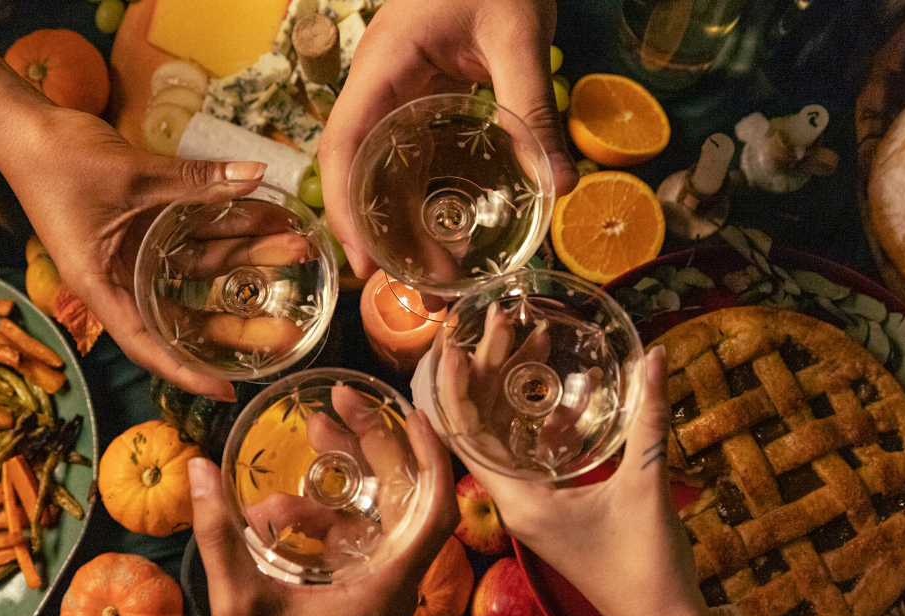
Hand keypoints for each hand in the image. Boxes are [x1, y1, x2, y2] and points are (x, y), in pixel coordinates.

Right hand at [0, 109, 268, 399]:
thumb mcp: (133, 175)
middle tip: (289, 330)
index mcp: (103, 286)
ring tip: (296, 249)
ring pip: (201, 269)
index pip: (149, 344)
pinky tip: (268, 220)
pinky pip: (196, 235)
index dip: (187, 372)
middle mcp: (123, 277)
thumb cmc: (59, 161)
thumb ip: (196, 180)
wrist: (27, 124)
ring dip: (247, 258)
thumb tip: (255, 173)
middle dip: (239, 321)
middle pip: (187, 314)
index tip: (227, 390)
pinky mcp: (148, 225)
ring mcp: (138, 252)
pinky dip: (229, 228)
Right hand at [190, 410, 456, 615]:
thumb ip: (219, 534)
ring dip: (342, 480)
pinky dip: (325, 517)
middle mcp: (393, 585)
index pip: (435, 512)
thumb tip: (197, 468)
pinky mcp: (358, 596)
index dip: (432, 458)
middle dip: (373, 447)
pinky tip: (279, 507)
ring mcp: (377, 591)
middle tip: (335, 407)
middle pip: (403, 499)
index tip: (413, 413)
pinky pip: (353, 540)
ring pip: (374, 517)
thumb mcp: (238, 602)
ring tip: (306, 441)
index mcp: (386, 587)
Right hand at [318, 0, 577, 277]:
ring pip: (386, 176)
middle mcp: (379, 90)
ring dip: (406, 230)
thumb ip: (532, 106)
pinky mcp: (423, 103)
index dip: (347, 210)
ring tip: (441, 281)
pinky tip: (451, 238)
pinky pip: (415, 162)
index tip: (367, 263)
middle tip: (423, 293)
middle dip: (383, 239)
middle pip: (360, 176)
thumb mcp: (517, 34)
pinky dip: (427, 205)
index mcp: (383, 70)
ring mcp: (398, 98)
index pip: (343, 147)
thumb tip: (561, 185)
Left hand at [447, 344, 712, 615]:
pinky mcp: (550, 508)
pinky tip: (568, 391)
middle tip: (501, 322)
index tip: (452, 344)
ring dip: (515, 392)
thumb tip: (656, 356)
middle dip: (489, 372)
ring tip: (529, 339)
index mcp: (518, 500)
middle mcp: (513, 501)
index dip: (454, 389)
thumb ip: (649, 420)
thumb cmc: (646, 563)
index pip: (465, 436)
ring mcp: (530, 505)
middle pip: (482, 427)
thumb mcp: (646, 486)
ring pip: (507, 437)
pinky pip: (533, 454)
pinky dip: (544, 421)